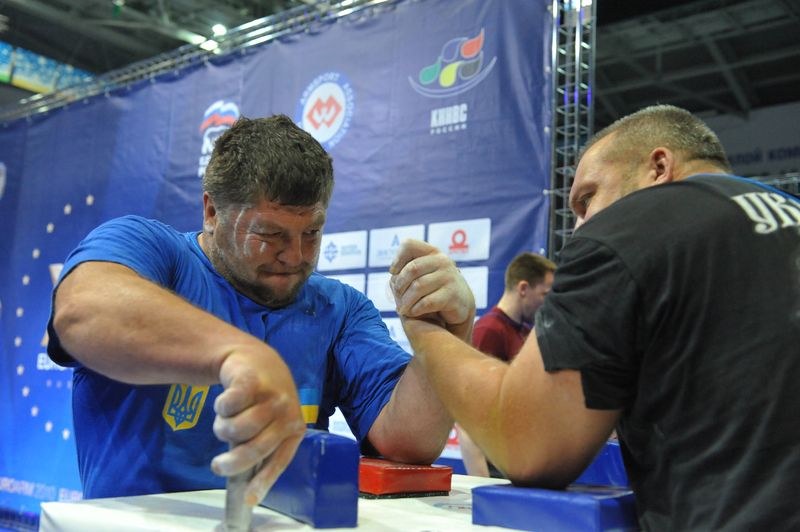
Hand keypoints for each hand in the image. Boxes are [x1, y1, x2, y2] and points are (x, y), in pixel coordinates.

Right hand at [210, 344, 305, 505]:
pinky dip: (221, 407)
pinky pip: (228, 405)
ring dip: (223, 428)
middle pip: (255, 448)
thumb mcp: (271, 423)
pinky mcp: (252, 381)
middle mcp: (287, 412)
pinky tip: (225, 401)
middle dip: (232, 462)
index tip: (248, 500)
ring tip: (224, 421)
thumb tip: (245, 482)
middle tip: (218, 465)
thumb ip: (262, 445)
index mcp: (294, 428)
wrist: (256, 359)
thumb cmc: (262, 400)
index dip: (263, 481)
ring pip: (237, 428)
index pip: (280, 460)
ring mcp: (270, 395)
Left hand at [389, 239, 475, 339]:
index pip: (409, 245)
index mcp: (432, 252)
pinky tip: (413, 312)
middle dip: (400, 286)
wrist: (460, 304)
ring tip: (403, 309)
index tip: (393, 273)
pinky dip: (415, 309)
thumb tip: (393, 272)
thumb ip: (406, 270)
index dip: (397, 259)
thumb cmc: (433, 289)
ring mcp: (449, 277)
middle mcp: (442, 261)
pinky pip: (426, 302)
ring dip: (406, 301)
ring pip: (418, 286)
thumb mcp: (421, 275)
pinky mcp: (452, 295)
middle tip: (397, 299)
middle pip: (412, 268)